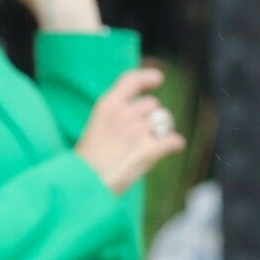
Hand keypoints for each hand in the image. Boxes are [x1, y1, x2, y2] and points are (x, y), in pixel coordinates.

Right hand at [75, 68, 185, 193]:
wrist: (84, 182)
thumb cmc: (87, 159)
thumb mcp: (96, 126)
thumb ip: (117, 114)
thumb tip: (145, 110)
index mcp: (107, 104)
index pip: (132, 80)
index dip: (147, 77)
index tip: (158, 79)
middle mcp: (124, 113)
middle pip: (152, 104)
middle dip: (151, 116)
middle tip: (140, 134)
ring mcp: (138, 131)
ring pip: (165, 121)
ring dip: (160, 131)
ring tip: (146, 146)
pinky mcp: (150, 150)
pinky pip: (174, 140)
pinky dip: (175, 144)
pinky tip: (171, 148)